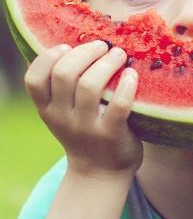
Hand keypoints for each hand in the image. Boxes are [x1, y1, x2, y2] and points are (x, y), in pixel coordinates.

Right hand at [24, 40, 142, 178]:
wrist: (100, 173)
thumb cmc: (84, 132)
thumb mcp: (63, 113)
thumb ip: (60, 89)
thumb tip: (69, 46)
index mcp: (47, 109)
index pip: (34, 79)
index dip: (48, 57)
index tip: (67, 46)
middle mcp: (62, 117)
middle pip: (64, 74)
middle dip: (85, 53)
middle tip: (102, 45)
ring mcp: (86, 127)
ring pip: (90, 86)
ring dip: (106, 63)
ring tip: (119, 54)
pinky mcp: (111, 134)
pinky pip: (118, 105)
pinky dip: (126, 85)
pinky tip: (132, 74)